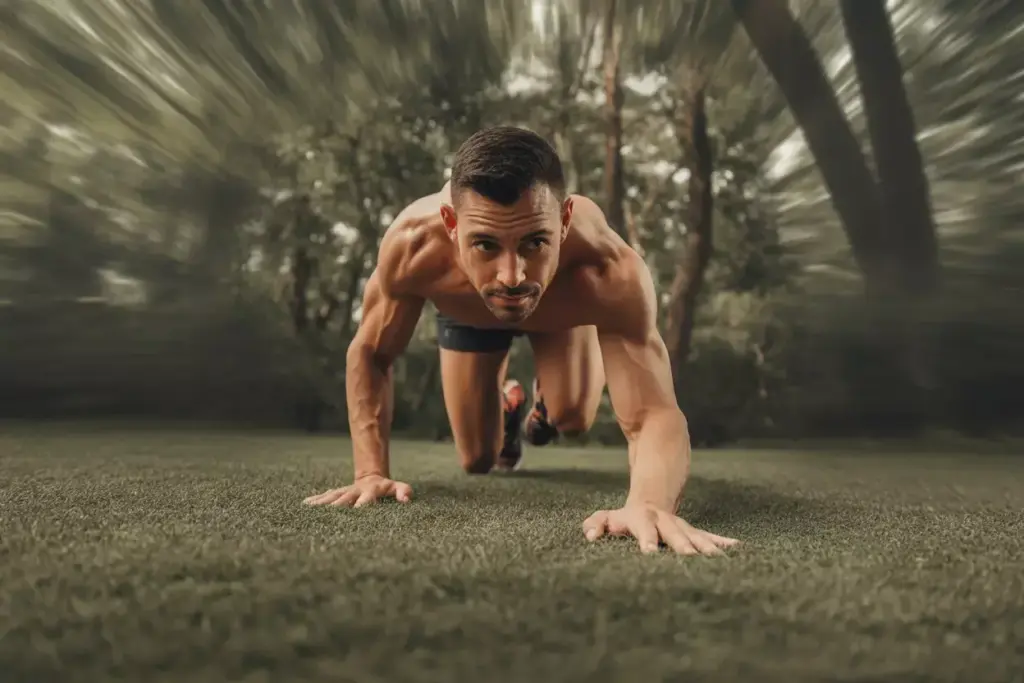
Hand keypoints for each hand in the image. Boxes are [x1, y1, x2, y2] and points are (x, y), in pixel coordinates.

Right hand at [303, 475, 411, 507]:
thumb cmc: (387, 488)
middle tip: (327, 515)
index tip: (357, 511)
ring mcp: (344, 492)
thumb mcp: (398, 487)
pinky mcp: (337, 494)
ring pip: (332, 497)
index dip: (362, 505)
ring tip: (310, 509)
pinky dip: (315, 500)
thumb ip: (403, 492)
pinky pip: (325, 496)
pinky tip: (304, 505)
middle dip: (336, 506)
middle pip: (344, 499)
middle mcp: (354, 491)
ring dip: (322, 503)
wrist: (372, 478)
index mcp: (370, 492)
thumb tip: (407, 499)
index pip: (366, 499)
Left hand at [582, 504, 738, 554]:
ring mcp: (681, 527)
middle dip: (682, 545)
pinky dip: (721, 542)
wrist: (650, 500)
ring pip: (695, 536)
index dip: (647, 540)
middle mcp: (665, 522)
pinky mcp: (692, 533)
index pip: (644, 530)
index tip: (649, 553)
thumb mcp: (607, 517)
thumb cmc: (624, 518)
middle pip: (675, 534)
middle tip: (689, 558)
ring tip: (716, 559)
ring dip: (705, 547)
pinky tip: (737, 548)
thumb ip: (595, 524)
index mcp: (643, 519)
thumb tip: (589, 535)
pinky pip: (708, 537)